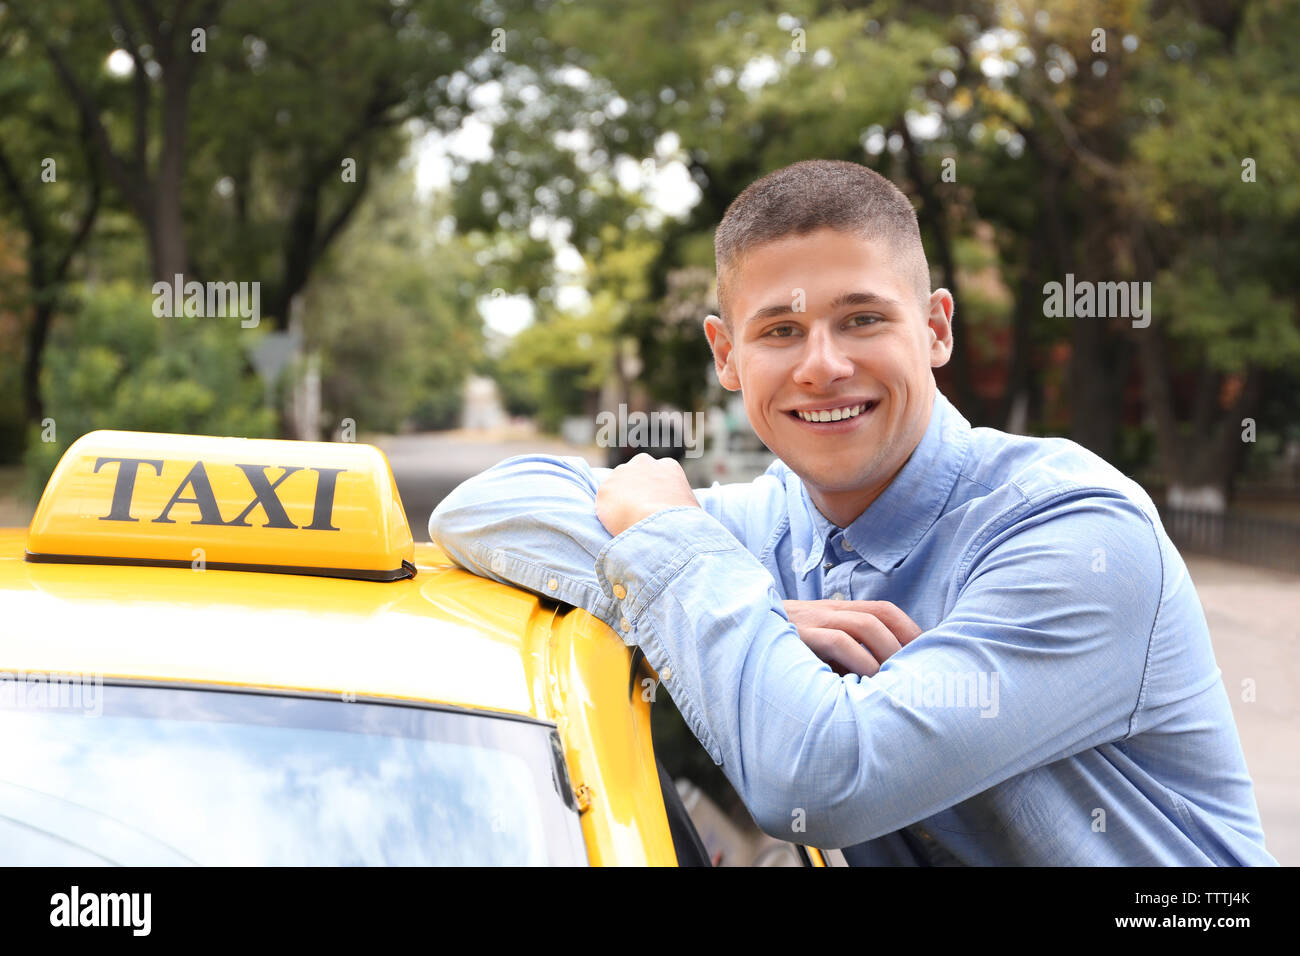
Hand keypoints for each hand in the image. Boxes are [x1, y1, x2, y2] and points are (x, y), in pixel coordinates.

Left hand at [595, 453, 700, 536]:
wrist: (664, 525)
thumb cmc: (684, 523)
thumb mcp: (691, 507)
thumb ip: (679, 503)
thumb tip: (678, 514)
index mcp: (668, 466)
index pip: (655, 475)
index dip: (652, 492)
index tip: (652, 506)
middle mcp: (644, 462)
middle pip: (633, 475)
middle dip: (633, 490)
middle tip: (636, 513)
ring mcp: (623, 473)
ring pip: (616, 487)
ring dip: (618, 501)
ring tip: (626, 522)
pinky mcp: (606, 488)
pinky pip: (604, 503)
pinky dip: (607, 514)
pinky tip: (616, 525)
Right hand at [782, 599, 922, 676]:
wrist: (733, 644)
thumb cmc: (780, 661)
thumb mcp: (816, 655)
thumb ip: (845, 659)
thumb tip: (885, 681)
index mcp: (833, 612)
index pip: (882, 609)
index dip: (909, 628)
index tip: (929, 653)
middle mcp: (825, 611)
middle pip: (879, 614)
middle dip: (905, 641)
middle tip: (920, 672)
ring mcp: (811, 621)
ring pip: (864, 624)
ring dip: (888, 651)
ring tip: (899, 678)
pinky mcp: (798, 636)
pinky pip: (838, 641)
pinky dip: (861, 660)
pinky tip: (869, 681)